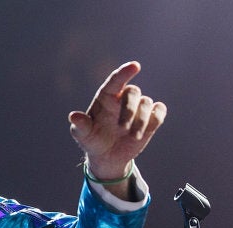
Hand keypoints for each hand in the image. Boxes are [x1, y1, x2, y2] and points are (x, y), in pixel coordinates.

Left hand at [68, 62, 165, 195]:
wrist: (107, 156)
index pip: (115, 80)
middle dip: (129, 108)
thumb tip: (73, 116)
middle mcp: (123, 98)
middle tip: (122, 127)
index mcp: (106, 97)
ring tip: (132, 136)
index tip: (135, 66)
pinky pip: (159, 111)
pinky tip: (147, 130)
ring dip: (141, 120)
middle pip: (133, 91)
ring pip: (147, 102)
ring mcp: (138, 108)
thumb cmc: (92, 141)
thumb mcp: (83, 135)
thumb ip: (80, 125)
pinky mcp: (151, 118)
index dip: (124, 72)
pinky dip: (155, 118)